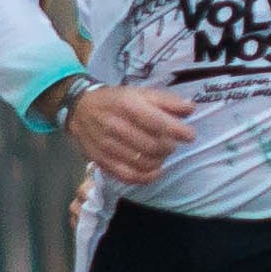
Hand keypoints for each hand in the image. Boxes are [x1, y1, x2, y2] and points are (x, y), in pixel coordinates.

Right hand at [66, 82, 199, 187]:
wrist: (80, 109)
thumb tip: (190, 108)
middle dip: (168, 147)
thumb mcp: (140, 93)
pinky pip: (128, 176)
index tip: (189, 135)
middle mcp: (115, 126)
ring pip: (142, 163)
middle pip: (152, 145)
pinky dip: (146, 177)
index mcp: (127, 105)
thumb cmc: (116, 100)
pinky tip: (154, 171)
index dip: (177, 131)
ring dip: (159, 161)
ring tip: (161, 154)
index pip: (156, 122)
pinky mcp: (102, 161)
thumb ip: (166, 101)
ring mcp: (107, 146)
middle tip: (170, 144)